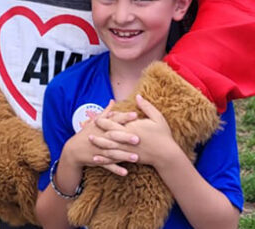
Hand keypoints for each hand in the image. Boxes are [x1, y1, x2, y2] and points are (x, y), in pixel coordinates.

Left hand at [67, 62, 218, 228]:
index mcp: (132, 128)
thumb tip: (138, 96)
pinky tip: (97, 159)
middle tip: (87, 131)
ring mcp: (127, 151)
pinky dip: (104, 158)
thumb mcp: (157, 117)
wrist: (166, 154)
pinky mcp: (129, 158)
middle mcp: (127, 140)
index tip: (96, 118)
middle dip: (98, 133)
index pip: (114, 123)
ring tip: (90, 141)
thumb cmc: (163, 134)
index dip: (104, 121)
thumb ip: (146, 106)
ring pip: (109, 148)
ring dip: (99, 145)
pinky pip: (114, 159)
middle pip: (108, 136)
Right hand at [74, 101, 139, 175]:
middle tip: (137, 139)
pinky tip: (125, 173)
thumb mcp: (94, 121)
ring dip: (124, 156)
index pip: (114, 120)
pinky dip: (116, 169)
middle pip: (114, 137)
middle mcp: (101, 138)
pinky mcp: (99, 161)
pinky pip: (108, 166)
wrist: (73, 150)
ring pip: (113, 153)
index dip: (124, 117)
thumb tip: (113, 100)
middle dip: (125, 138)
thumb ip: (106, 112)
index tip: (135, 115)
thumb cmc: (86, 133)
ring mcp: (100, 150)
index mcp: (102, 127)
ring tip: (136, 157)